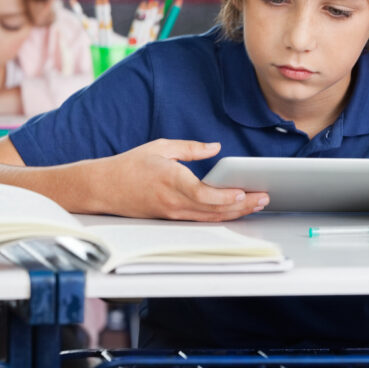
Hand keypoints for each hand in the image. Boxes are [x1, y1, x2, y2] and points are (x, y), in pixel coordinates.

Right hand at [87, 140, 268, 221]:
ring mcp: (172, 214)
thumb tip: (216, 148)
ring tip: (257, 204)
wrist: (103, 188)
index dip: (224, 195)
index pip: (202, 193)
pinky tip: (236, 211)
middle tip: (264, 198)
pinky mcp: (171, 218)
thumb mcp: (161, 147)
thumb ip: (191, 148)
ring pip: (210, 218)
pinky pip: (201, 220)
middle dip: (242, 205)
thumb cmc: (130, 165)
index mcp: (170, 180)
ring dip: (236, 212)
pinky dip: (221, 216)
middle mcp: (173, 201)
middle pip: (213, 208)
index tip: (243, 191)